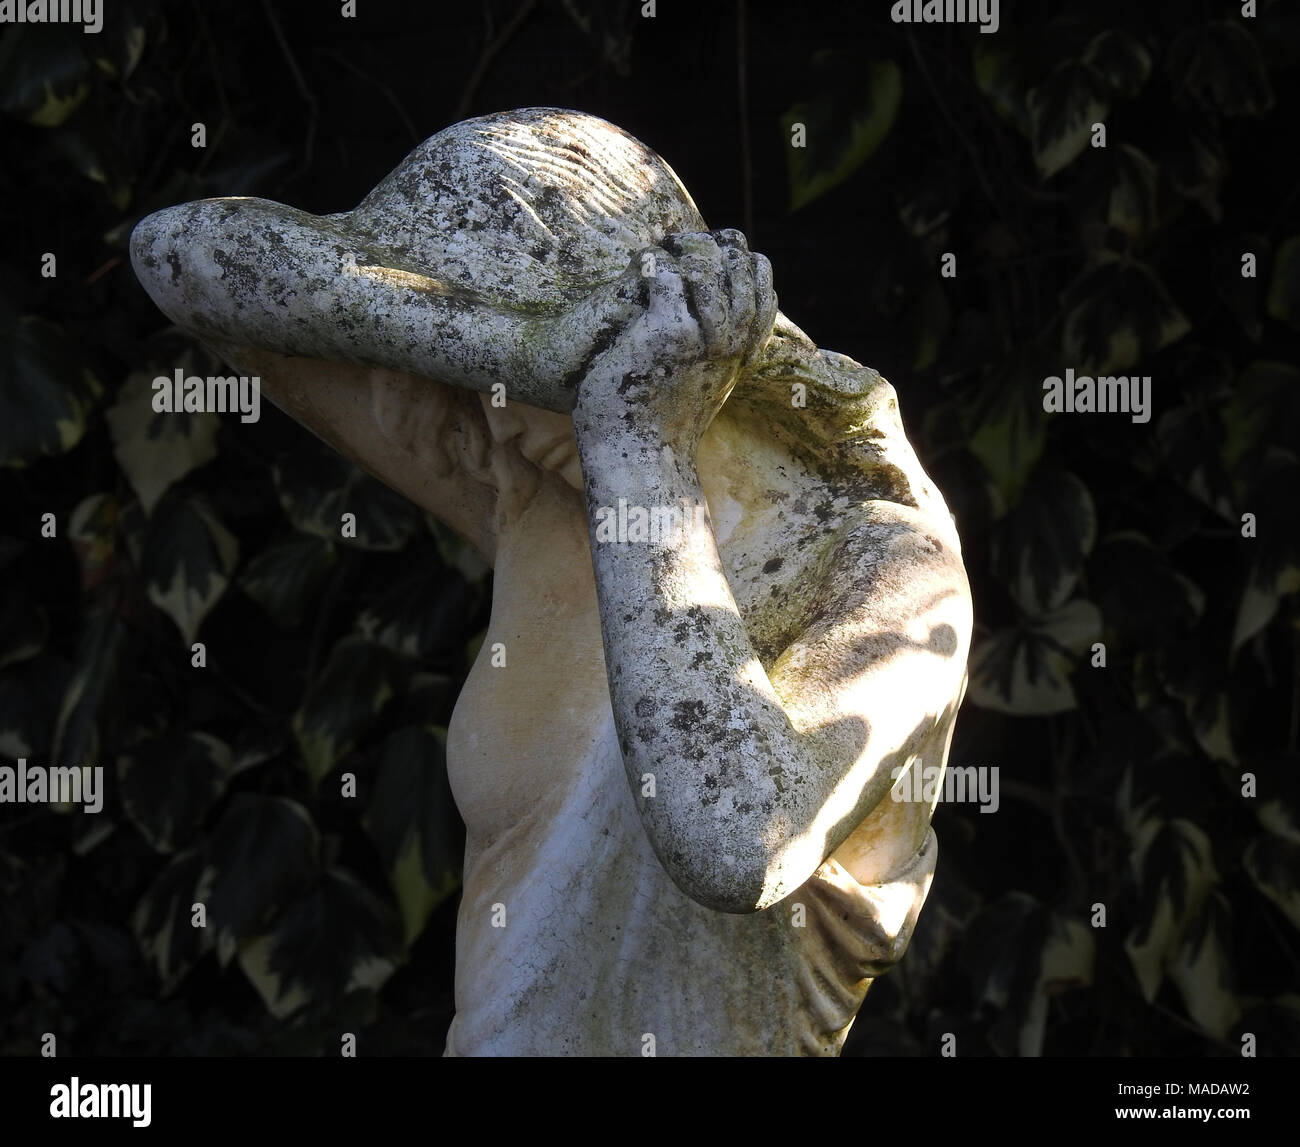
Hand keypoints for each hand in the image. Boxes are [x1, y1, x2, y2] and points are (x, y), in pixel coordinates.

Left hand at [573, 229, 776, 451]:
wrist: (636, 459)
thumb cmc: (661, 423)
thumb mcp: (702, 385)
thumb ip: (714, 355)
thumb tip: (714, 336)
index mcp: (742, 355)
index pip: (764, 291)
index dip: (744, 264)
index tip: (716, 256)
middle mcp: (728, 344)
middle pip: (742, 269)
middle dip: (715, 246)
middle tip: (683, 243)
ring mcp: (700, 338)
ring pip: (707, 266)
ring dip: (682, 250)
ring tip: (661, 252)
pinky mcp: (666, 334)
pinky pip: (665, 276)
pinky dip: (650, 265)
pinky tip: (638, 272)